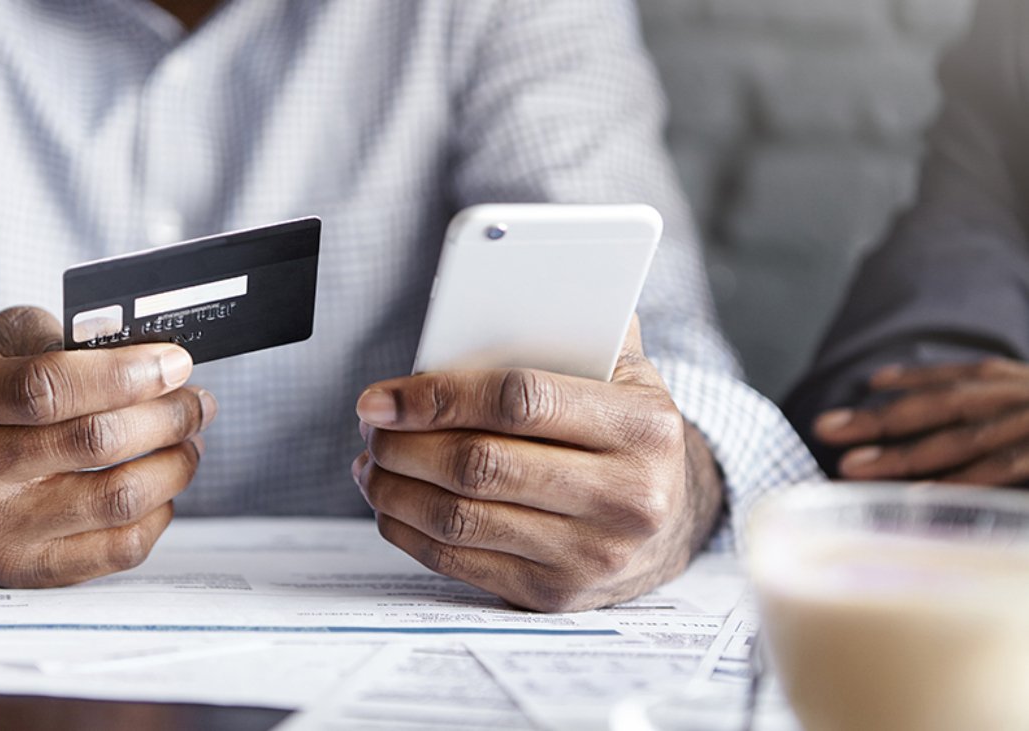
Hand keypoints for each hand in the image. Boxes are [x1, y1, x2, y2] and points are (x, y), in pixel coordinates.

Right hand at [0, 307, 215, 586]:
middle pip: (93, 443)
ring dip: (175, 463)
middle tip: (196, 400)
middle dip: (167, 416)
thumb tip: (147, 355)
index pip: (47, 388)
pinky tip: (159, 481)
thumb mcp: (3, 341)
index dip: (126, 374)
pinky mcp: (28, 568)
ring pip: (118, 498)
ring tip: (188, 437)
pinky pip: (121, 547)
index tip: (175, 363)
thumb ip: (66, 337)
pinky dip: (160, 510)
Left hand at [353, 317, 723, 611]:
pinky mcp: (556, 593)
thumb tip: (488, 294)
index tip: (383, 396)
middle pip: (479, 465)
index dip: (438, 396)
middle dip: (404, 443)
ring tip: (373, 462)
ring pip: (460, 519)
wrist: (670, 519)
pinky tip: (391, 504)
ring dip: (395, 489)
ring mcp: (591, 554)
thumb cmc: (626, 434)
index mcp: (642, 427)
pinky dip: (408, 532)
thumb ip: (571, 330)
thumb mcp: (625, 373)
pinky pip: (460, 562)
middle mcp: (627, 497)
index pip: (518, 400)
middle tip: (372, 425)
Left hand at [814, 358, 1028, 485]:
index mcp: (1025, 384)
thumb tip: (962, 436)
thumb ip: (1006, 418)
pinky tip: (912, 496)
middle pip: (945, 404)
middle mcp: (1028, 396)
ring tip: (848, 468)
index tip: (870, 382)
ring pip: (961, 440)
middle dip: (880, 418)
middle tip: (824, 428)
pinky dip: (955, 483)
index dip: (917, 378)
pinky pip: (1000, 471)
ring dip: (902, 455)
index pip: (965, 377)